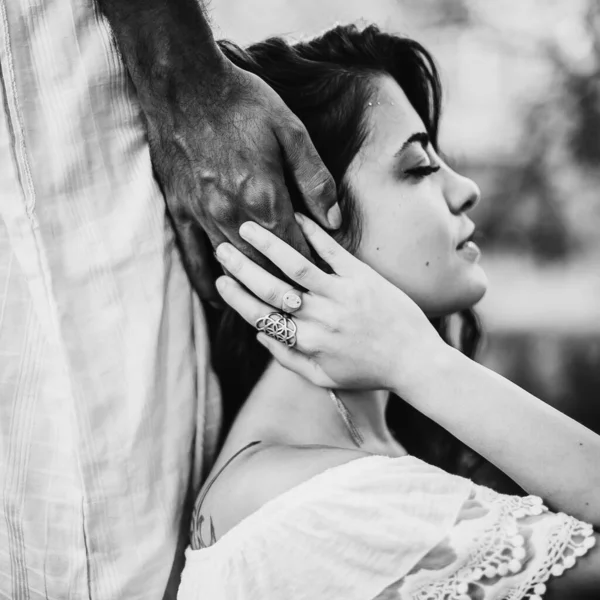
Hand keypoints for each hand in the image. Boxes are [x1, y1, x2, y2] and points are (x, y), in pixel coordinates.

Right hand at [144, 58, 339, 300]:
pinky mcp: (181, 212)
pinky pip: (194, 259)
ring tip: (271, 301)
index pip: (296, 250)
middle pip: (266, 266)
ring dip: (255, 285)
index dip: (312, 268)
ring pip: (235, 266)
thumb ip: (316, 180)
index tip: (324, 281)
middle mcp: (234, 215)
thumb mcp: (292, 131)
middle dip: (287, 283)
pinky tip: (220, 297)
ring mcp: (204, 216)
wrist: (184, 83)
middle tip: (303, 298)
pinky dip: (209, 281)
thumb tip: (333, 220)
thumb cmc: (242, 102)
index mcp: (266, 197)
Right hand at [213, 214, 445, 394]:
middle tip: (222, 248)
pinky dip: (312, 233)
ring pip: (296, 265)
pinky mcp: (363, 277)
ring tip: (247, 228)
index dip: (236, 298)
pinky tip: (294, 215)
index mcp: (307, 342)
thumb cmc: (367, 371)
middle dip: (242, 267)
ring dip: (268, 244)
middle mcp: (320, 317)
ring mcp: (342, 294)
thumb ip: (287, 358)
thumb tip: (259, 335)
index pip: (261, 316)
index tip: (219, 281)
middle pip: (271, 287)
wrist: (415, 361)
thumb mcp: (323, 377)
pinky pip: (332, 252)